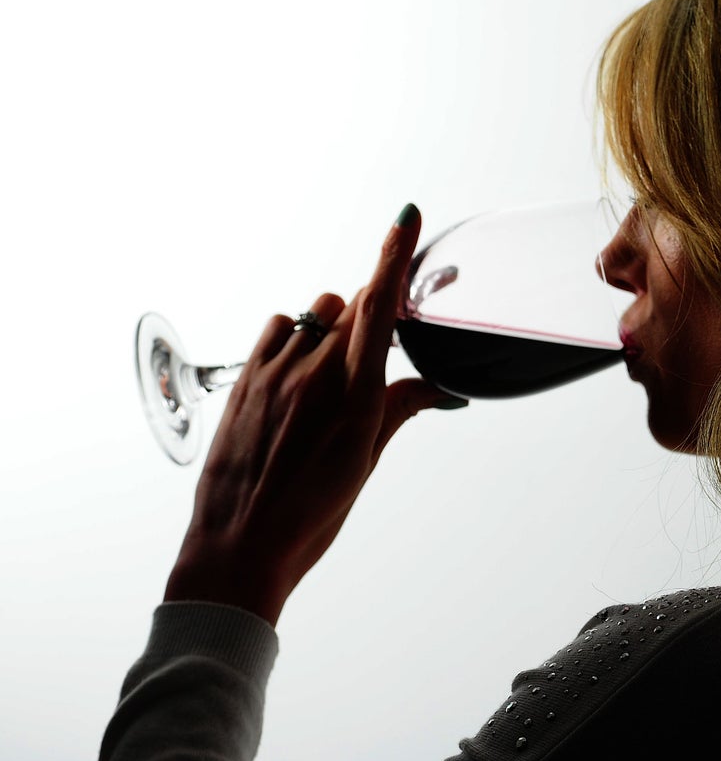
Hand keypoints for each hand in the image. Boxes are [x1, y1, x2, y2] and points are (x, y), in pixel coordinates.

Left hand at [164, 204, 462, 625]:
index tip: (405, 216)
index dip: (394, 254)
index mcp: (356, 395)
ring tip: (331, 370)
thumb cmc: (310, 514)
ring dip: (334, 325)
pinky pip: (277, 329)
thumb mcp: (365, 463)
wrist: (241, 543)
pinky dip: (295, 337)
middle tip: (378, 350)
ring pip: (316, 314)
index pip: (381, 305)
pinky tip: (297, 369)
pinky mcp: (245, 378)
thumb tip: (440, 391)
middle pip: (354, 306)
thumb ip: (400, 410)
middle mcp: (315, 373)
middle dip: (374, 314)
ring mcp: (276, 371)